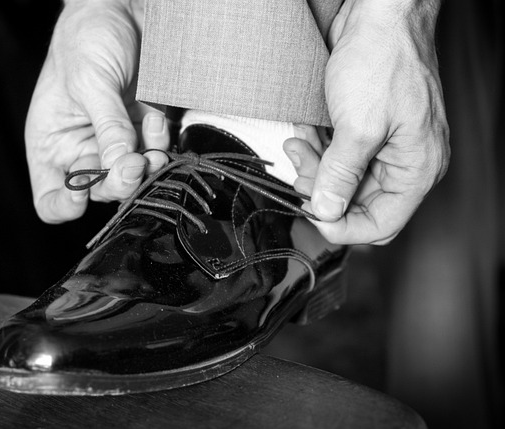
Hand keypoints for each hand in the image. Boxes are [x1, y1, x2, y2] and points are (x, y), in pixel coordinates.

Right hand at [25, 0, 169, 222]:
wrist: (122, 9)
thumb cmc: (86, 38)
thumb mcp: (90, 82)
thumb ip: (108, 126)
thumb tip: (121, 165)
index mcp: (52, 143)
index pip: (51, 197)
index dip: (64, 206)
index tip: (82, 196)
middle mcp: (83, 148)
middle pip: (99, 191)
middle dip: (118, 182)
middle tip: (133, 164)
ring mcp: (115, 142)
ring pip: (132, 178)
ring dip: (145, 168)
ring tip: (151, 149)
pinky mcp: (142, 131)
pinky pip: (155, 153)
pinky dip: (160, 142)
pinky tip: (153, 115)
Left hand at [287, 0, 449, 244]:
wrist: (379, 14)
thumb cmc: (384, 61)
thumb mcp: (359, 127)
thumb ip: (340, 175)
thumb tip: (325, 211)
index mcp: (416, 169)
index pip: (380, 224)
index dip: (342, 226)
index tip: (310, 213)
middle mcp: (404, 163)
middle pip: (356, 204)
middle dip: (322, 190)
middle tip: (299, 170)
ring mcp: (384, 147)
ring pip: (341, 181)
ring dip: (314, 168)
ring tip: (297, 144)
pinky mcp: (365, 132)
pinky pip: (336, 157)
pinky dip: (317, 150)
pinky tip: (303, 132)